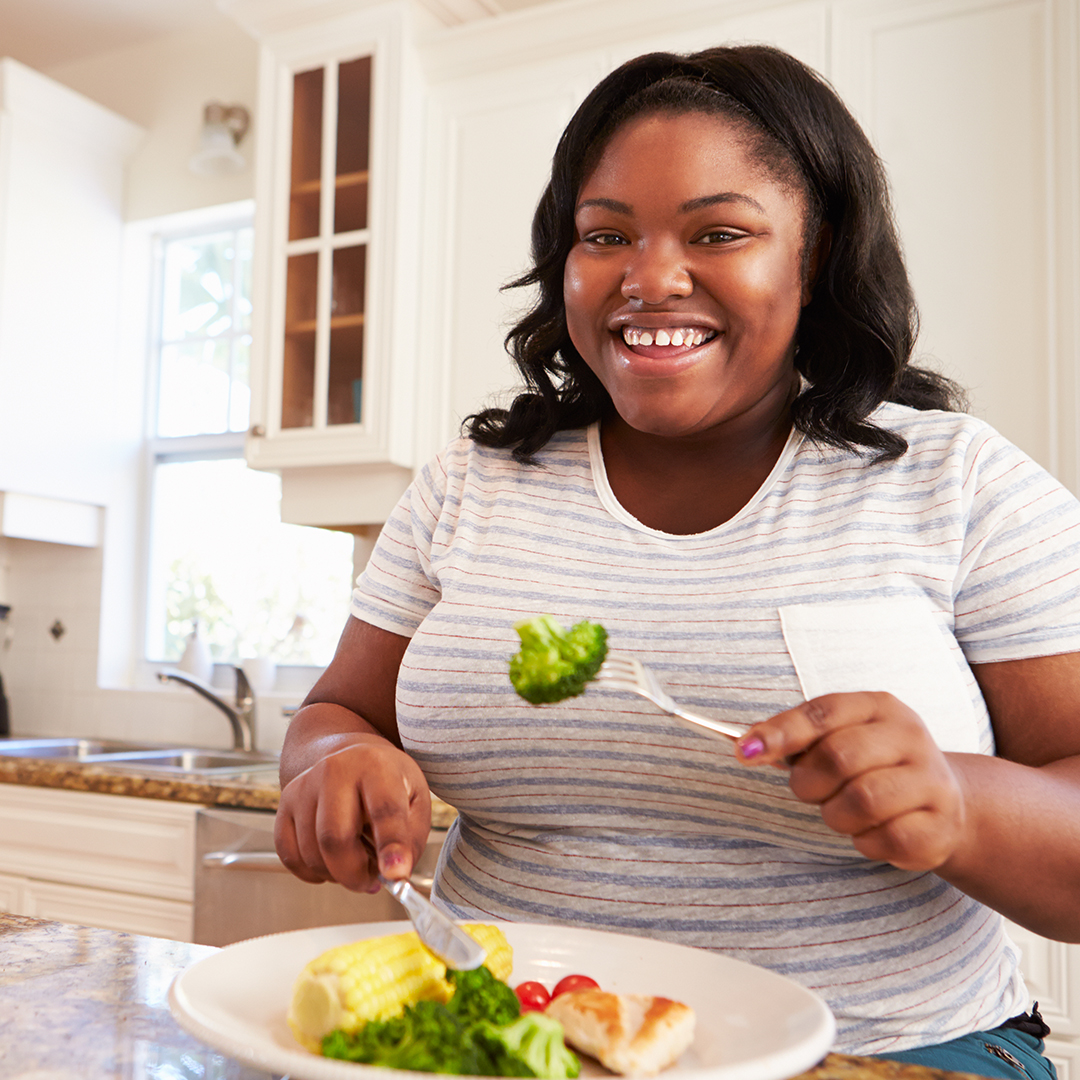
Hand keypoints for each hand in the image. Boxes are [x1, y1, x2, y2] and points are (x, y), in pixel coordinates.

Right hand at [274, 734, 431, 892]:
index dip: (391, 845)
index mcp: (376, 766)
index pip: (383, 808)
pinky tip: (331, 864)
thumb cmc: (386, 781)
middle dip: (354, 874)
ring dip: (336, 874)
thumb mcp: (416, 799)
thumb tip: (395, 875)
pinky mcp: (285, 803)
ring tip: (356, 863)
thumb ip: (410, 838)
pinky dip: (311, 872)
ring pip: (311, 852)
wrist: (351, 757)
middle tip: (371, 881)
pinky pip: (289, 854)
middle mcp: (335, 770)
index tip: (396, 873)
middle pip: (335, 837)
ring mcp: (304, 786)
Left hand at [736, 692, 965, 870]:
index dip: (781, 733)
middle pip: (839, 757)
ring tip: (840, 812)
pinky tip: (870, 832)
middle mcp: (910, 736)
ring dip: (836, 815)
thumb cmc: (873, 765)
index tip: (745, 753)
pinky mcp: (941, 825)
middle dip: (809, 782)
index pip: (823, 712)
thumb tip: (746, 747)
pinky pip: (888, 838)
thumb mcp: (840, 737)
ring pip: (863, 801)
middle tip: (809, 791)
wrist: (945, 802)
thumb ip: (796, 738)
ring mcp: (932, 780)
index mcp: (879, 706)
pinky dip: (865, 842)